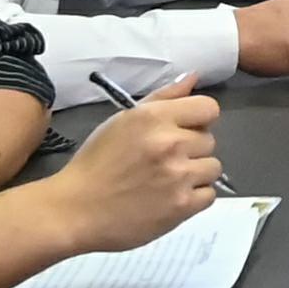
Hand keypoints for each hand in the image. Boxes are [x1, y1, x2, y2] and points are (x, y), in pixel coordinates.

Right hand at [51, 88, 220, 251]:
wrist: (75, 210)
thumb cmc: (95, 163)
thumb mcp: (122, 121)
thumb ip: (163, 98)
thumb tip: (193, 77)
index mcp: (153, 118)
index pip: (208, 108)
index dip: (198, 119)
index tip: (183, 130)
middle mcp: (170, 143)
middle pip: (210, 139)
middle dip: (191, 149)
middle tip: (164, 160)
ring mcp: (178, 176)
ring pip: (213, 167)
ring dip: (195, 174)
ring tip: (168, 181)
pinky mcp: (181, 206)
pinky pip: (209, 195)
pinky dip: (194, 198)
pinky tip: (171, 198)